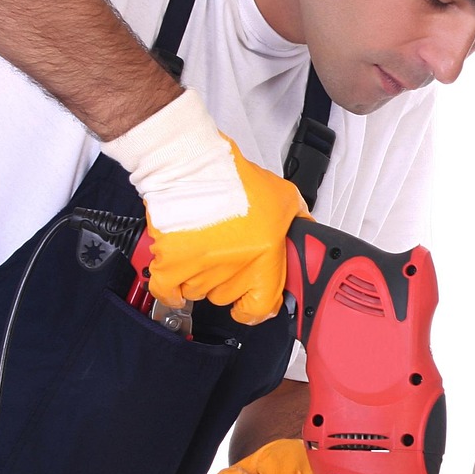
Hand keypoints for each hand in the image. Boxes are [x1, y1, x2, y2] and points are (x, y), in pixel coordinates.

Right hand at [103, 90, 308, 324]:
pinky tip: (175, 285)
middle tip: (224, 257)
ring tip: (201, 252)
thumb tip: (307, 232)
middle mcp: (233, 270)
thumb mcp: (284, 196)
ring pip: (199, 291)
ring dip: (200, 277)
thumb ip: (298, 219)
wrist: (194, 166)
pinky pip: (167, 292)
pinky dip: (170, 292)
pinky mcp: (171, 264)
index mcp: (263, 259)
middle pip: (227, 296)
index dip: (256, 307)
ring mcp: (201, 270)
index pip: (262, 307)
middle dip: (227, 280)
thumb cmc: (236, 179)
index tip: (251, 301)